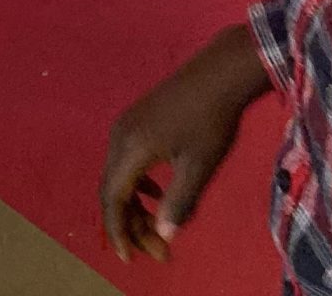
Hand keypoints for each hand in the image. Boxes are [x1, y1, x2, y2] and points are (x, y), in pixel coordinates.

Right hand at [99, 24, 271, 263]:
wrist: (218, 73)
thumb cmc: (211, 121)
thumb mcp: (198, 166)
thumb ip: (179, 203)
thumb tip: (163, 235)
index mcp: (130, 148)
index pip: (113, 199)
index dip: (119, 231)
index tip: (131, 259)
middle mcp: (119, 136)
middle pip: (112, 189)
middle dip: (131, 225)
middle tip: (158, 252)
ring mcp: (125, 125)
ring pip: (118, 175)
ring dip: (135, 205)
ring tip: (158, 229)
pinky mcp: (136, 119)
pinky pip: (125, 160)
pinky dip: (137, 185)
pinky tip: (158, 193)